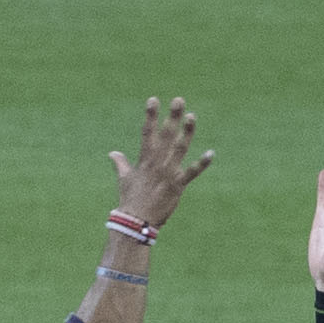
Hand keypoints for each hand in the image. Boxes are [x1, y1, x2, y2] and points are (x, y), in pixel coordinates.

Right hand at [110, 97, 214, 228]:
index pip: (147, 132)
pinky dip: (202, 163)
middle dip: (172, 117)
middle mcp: (157, 163)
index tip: (153, 100)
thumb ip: (121, 164)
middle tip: (179, 100)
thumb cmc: (130, 200)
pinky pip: (192, 172)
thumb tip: (112, 153)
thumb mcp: (125, 179)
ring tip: (191, 116)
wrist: (137, 222)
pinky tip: (211, 153)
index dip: (150, 115)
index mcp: (144, 160)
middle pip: (166, 135)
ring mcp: (168, 173)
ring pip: (179, 148)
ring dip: (187, 132)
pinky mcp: (178, 185)